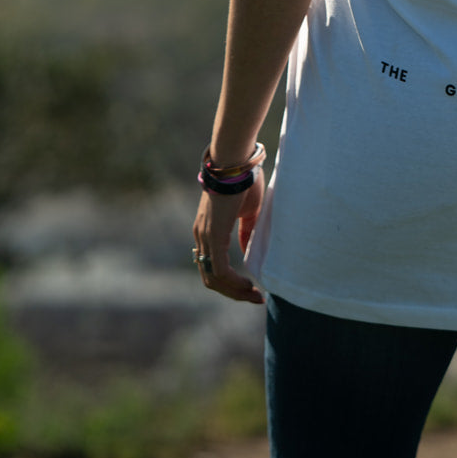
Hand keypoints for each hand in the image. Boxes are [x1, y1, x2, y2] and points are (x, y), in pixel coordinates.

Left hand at [192, 172, 265, 302]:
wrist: (235, 161)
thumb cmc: (243, 179)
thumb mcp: (247, 211)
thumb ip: (245, 232)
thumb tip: (247, 250)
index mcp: (207, 231)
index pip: (212, 267)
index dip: (230, 282)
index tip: (251, 288)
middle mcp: (201, 237)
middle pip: (210, 278)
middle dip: (233, 292)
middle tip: (255, 297)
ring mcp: (205, 236)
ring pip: (213, 278)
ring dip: (235, 291)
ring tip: (255, 295)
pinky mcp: (214, 234)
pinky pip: (220, 269)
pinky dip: (234, 283)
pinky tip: (249, 285)